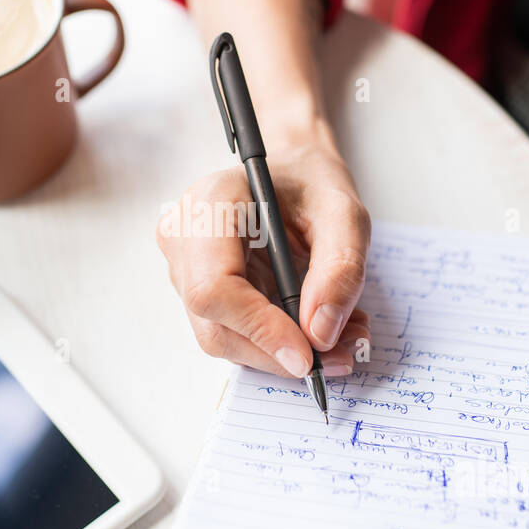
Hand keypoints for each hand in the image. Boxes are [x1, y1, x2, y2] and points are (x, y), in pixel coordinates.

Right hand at [157, 139, 371, 378]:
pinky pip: (231, 333)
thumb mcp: (345, 214)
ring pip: (222, 338)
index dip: (259, 329)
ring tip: (339, 338)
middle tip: (341, 355)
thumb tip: (320, 333)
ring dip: (280, 353)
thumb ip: (340, 269)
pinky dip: (274, 344)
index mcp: (210, 203)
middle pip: (214, 324)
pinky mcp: (197, 289)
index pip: (214, 287)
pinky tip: (314, 329)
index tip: (308, 354)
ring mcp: (183, 266)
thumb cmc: (311, 183)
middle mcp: (183, 237)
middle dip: (277, 352)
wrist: (293, 173)